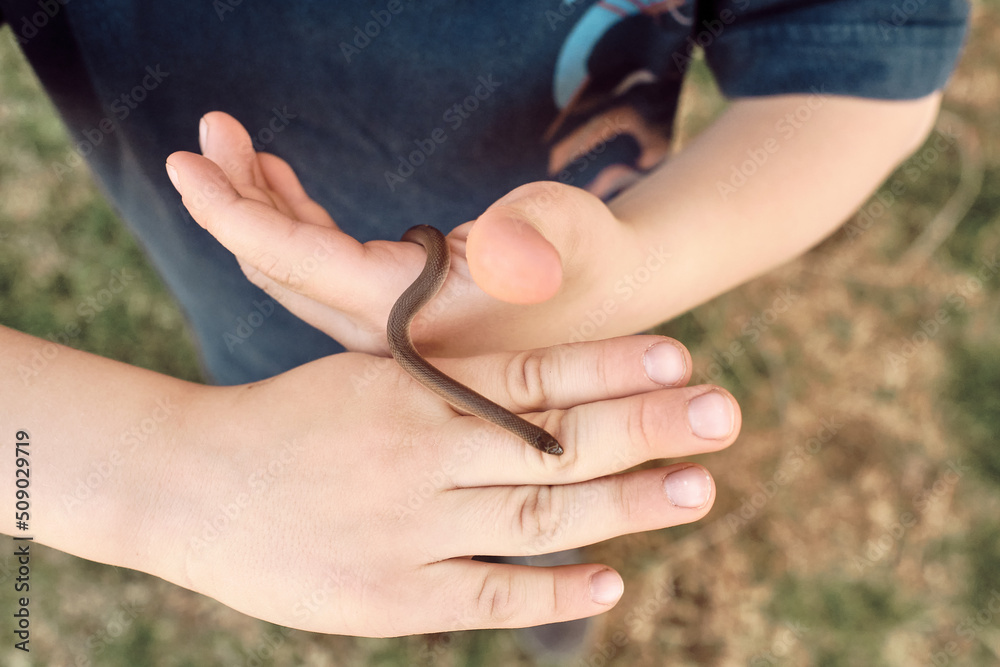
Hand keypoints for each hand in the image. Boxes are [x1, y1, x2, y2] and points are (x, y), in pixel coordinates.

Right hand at [151, 335, 738, 635]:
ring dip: (627, 503)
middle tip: (726, 413)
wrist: (188, 483)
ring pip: (540, 513)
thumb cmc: (286, 423)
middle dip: (648, 426)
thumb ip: (441, 382)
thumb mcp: (363, 378)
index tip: (682, 355)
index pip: (532, 374)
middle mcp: (421, 452)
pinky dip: (555, 591)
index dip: (611, 364)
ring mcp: (410, 527)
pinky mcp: (392, 596)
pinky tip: (611, 580)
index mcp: (413, 389)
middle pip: (557, 440)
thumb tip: (533, 388)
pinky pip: (492, 594)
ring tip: (700, 488)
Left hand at [165, 112, 667, 356]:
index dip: (236, 211)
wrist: (609, 304)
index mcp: (412, 320)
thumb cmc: (591, 258)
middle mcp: (385, 336)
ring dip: (262, 206)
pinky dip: (296, 223)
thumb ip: (535, 237)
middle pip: (282, 267)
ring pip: (297, 270)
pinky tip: (280, 184)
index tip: (184, 162)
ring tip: (233, 144)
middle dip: (236, 197)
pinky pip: (324, 271)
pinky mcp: (394, 315)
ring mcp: (385, 331)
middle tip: (207, 133)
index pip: (301, 263)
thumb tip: (506, 250)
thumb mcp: (569, 233)